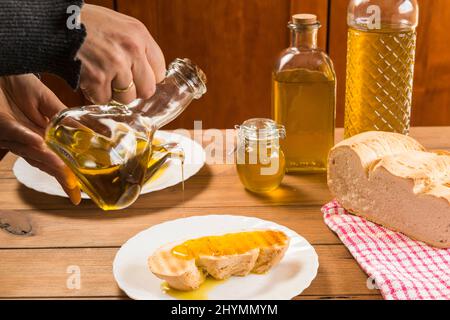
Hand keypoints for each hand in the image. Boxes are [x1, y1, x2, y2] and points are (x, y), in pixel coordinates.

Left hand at [0, 75, 80, 204]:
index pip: (58, 161)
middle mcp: (28, 140)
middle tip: (73, 189)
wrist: (3, 66)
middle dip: (60, 176)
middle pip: (46, 163)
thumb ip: (64, 117)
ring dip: (47, 160)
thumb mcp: (46, 100)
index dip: (68, 178)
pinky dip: (25, 138)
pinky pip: (13, 131)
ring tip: (63, 170)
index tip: (77, 195)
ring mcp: (13, 135)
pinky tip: (40, 143)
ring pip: (31, 151)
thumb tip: (90, 132)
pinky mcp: (1, 123)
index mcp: (41, 136)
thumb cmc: (19, 83)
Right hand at [78, 4, 165, 104]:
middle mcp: (132, 49)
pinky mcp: (97, 78)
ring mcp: (115, 65)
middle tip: (118, 83)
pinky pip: (103, 100)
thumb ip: (136, 48)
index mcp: (139, 34)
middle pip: (147, 90)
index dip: (147, 78)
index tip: (137, 79)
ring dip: (113, 94)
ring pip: (126, 98)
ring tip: (100, 77)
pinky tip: (87, 79)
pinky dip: (94, 94)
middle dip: (133, 91)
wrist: (52, 22)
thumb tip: (148, 75)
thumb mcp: (118, 26)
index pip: (160, 71)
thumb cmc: (85, 25)